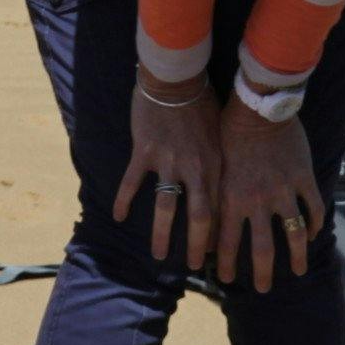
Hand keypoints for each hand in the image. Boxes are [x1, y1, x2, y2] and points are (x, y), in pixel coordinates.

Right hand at [114, 77, 218, 266]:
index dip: (221, 234)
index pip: (222, 208)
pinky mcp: (145, 152)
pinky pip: (133, 183)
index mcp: (216, 164)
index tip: (220, 255)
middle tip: (195, 267)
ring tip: (159, 255)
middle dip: (198, 246)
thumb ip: (220, 160)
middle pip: (199, 217)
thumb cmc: (202, 101)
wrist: (176, 77)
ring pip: (166, 208)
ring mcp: (168, 161)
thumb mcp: (220, 133)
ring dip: (162, 235)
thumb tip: (224, 185)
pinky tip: (119, 217)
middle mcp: (195, 168)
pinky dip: (125, 201)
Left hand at [213, 93, 323, 291]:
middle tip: (264, 289)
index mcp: (232, 199)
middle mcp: (258, 201)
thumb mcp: (214, 168)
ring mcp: (284, 191)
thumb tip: (207, 223)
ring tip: (298, 270)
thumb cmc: (227, 132)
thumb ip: (215, 197)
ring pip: (294, 234)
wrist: (256, 106)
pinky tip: (313, 234)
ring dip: (297, 256)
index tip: (226, 280)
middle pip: (263, 249)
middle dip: (263, 274)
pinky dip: (314, 224)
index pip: (228, 243)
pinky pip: (313, 208)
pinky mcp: (303, 177)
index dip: (227, 265)